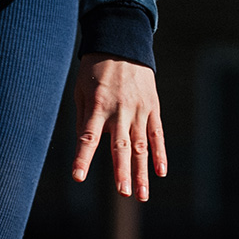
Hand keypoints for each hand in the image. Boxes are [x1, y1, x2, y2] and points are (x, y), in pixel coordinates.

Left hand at [71, 53, 166, 201]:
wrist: (122, 43)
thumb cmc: (95, 70)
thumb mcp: (80, 90)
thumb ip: (82, 119)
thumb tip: (83, 144)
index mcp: (97, 106)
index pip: (88, 137)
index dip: (83, 158)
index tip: (78, 177)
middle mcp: (119, 110)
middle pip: (120, 147)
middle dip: (122, 172)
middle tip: (124, 194)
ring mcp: (139, 110)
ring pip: (141, 146)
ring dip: (141, 172)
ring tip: (140, 195)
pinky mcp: (152, 107)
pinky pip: (157, 134)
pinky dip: (159, 154)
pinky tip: (160, 172)